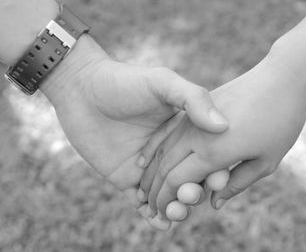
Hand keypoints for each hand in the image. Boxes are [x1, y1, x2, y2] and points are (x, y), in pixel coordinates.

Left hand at [40, 36, 228, 227]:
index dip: (215, 170)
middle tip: (191, 195)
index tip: (220, 180)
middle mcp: (169, 152)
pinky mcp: (126, 179)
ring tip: (175, 211)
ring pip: (169, 196)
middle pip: (190, 181)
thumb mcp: (163, 83)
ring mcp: (147, 168)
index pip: (206, 157)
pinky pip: (143, 204)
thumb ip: (194, 99)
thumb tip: (223, 126)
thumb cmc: (124, 81)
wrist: (82, 90)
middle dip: (194, 192)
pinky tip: (159, 223)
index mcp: (184, 132)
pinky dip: (153, 217)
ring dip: (177, 209)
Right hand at [139, 55, 305, 218]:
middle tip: (150, 203)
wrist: (282, 78)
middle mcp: (197, 135)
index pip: (176, 182)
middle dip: (154, 188)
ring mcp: (194, 118)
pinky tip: (147, 156)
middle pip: (165, 166)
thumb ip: (237, 184)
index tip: (160, 211)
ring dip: (151, 169)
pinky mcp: (196, 107)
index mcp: (213, 153)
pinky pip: (168, 131)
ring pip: (163, 147)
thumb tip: (214, 203)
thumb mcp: (265, 161)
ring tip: (144, 185)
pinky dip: (155, 147)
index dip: (165, 199)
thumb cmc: (281, 123)